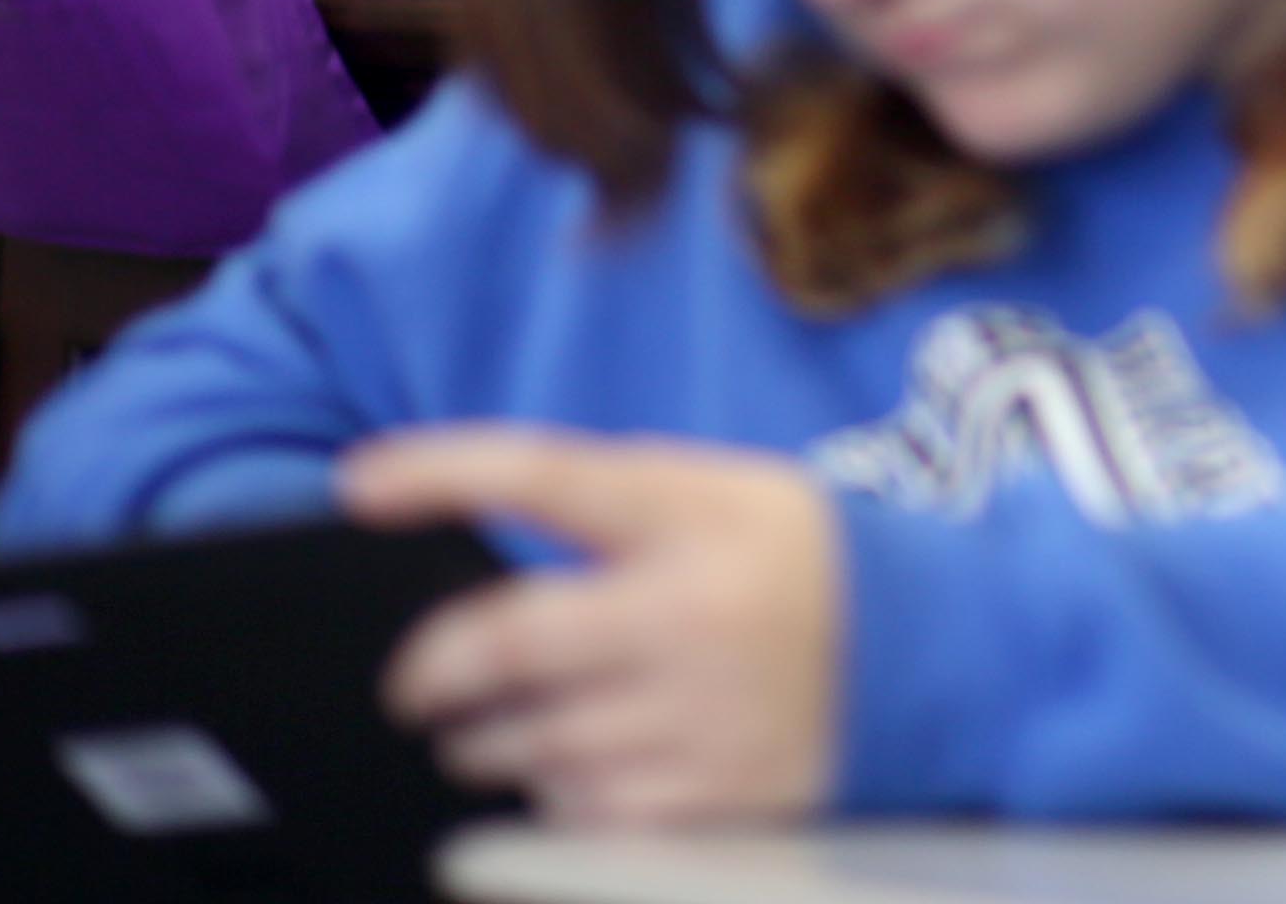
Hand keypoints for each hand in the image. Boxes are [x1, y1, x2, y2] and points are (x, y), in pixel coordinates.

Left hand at [342, 426, 843, 830]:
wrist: (926, 652)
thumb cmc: (791, 560)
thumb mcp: (714, 492)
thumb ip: (597, 498)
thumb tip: (442, 516)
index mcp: (696, 519)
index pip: (547, 475)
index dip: (440, 471)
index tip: (359, 483)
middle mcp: (692, 618)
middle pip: (502, 649)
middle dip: (432, 675)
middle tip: (417, 685)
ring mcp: (701, 719)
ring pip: (526, 746)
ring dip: (489, 743)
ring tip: (499, 731)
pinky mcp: (709, 806)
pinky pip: (576, 814)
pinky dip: (554, 796)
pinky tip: (580, 769)